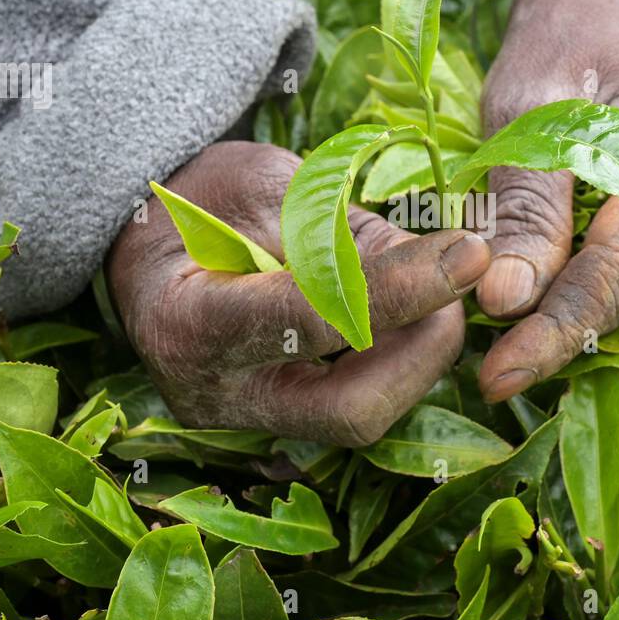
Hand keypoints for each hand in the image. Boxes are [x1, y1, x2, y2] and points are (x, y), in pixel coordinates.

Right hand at [106, 141, 489, 445]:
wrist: (149, 245)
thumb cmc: (201, 202)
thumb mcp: (269, 188)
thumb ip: (346, 233)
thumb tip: (443, 263)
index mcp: (190, 325)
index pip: (314, 320)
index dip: (401, 288)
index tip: (469, 251)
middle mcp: (214, 398)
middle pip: (352, 411)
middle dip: (423, 349)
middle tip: (458, 280)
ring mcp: (244, 426)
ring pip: (363, 418)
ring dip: (418, 356)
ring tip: (431, 287)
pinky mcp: (277, 431)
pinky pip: (356, 408)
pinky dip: (396, 363)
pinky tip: (405, 315)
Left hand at [476, 0, 618, 401]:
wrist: (601, 15)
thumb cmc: (560, 46)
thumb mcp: (527, 108)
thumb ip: (524, 204)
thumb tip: (506, 300)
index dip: (559, 330)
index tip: (498, 374)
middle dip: (558, 334)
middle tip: (488, 369)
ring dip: (566, 321)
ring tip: (500, 343)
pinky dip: (579, 298)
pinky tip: (531, 309)